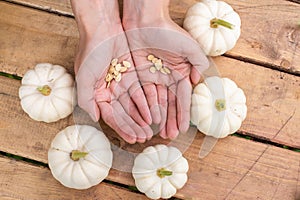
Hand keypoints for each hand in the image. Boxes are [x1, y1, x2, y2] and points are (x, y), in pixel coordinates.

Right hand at [71, 0, 152, 143]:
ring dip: (142, 118)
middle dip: (134, 126)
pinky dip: (147, 103)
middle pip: (125, 114)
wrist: (103, 28)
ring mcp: (122, 84)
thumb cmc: (91, 52)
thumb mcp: (84, 77)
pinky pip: (141, 92)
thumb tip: (94, 119)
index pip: (112, 116)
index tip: (133, 138)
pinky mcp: (133, 75)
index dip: (123, 128)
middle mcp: (110, 91)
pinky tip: (154, 114)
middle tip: (145, 138)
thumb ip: (86, 99)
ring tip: (152, 129)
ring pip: (134, 106)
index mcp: (98, 94)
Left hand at [123, 0, 208, 138]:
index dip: (183, 114)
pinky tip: (145, 120)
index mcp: (179, 73)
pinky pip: (141, 95)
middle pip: (169, 104)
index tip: (183, 129)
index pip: (182, 98)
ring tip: (158, 133)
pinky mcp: (137, 76)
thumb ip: (198, 62)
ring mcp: (151, 78)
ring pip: (155, 103)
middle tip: (169, 136)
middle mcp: (166, 78)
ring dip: (158, 118)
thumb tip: (198, 80)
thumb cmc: (167, 31)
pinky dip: (143, 108)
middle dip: (170, 121)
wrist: (143, 20)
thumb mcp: (189, 45)